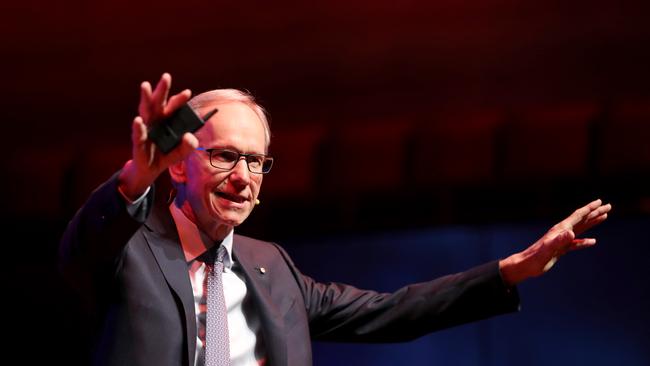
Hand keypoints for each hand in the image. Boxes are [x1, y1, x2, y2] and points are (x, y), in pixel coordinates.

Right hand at [118, 73, 197, 199]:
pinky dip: (138, 127)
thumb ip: (189, 145)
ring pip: (145, 111)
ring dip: (145, 98)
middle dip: (162, 89)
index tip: (188, 92)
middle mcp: (155, 121)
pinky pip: (139, 134)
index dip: (179, 99)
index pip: (173, 107)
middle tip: (166, 76)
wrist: (150, 170)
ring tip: (145, 85)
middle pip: (159, 103)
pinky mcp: (138, 142)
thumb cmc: (165, 156)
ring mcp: (146, 129)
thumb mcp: (181, 153)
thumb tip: (190, 136)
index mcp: (166, 121)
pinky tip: (138, 120)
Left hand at [499, 199, 611, 285]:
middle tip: (608, 206)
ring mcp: (562, 240)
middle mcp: (562, 232)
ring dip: (592, 222)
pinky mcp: (560, 249)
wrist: (526, 265)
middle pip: (582, 219)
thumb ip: (559, 240)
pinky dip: (585, 241)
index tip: (601, 202)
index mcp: (560, 229)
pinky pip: (576, 243)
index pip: (578, 216)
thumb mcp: (548, 249)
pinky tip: (592, 241)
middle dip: (595, 212)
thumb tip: (572, 233)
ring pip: (580, 229)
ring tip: (604, 217)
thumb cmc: (535, 257)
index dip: (590, 208)